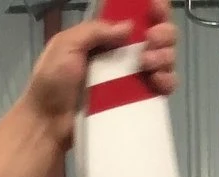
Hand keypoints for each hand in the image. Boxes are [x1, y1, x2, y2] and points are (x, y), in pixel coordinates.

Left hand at [23, 0, 178, 148]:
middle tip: (151, 40)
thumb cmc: (52, 82)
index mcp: (106, 36)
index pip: (136, 16)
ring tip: (148, 63)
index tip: (155, 9)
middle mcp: (123, 53)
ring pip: (165, 58)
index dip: (152, 8)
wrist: (50, 123)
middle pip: (158, 34)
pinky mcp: (138, 101)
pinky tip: (159, 81)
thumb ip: (94, 31)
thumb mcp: (66, 45)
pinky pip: (163, 87)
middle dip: (164, 32)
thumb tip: (129, 27)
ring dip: (165, 55)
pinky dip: (168, 81)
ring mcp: (133, 78)